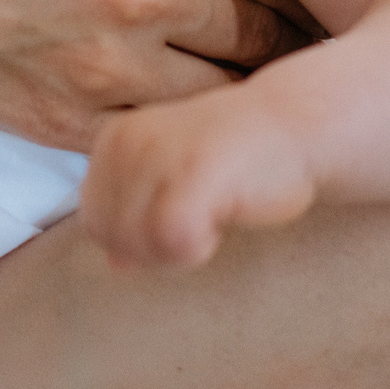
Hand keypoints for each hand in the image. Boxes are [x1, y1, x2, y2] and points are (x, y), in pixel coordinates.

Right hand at [0, 0, 314, 145]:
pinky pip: (162, 140)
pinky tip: (181, 122)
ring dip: (239, 89)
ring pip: (226, 97)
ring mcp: (107, 69)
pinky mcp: (66, 125)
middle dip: (275, 34)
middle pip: (260, 32)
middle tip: (287, 39)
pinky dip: (181, 132)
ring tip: (244, 85)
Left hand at [80, 87, 316, 268]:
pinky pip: (172, 241)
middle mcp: (126, 142)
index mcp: (113, 140)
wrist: (295, 124)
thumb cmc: (236, 158)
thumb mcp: (171, 179)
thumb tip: (114, 264)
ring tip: (212, 218)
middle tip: (200, 226)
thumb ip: (137, 212)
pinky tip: (222, 220)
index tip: (180, 222)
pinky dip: (198, 248)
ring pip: (137, 244)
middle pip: (110, 236)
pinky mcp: (190, 173)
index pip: (94, 221)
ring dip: (178, 252)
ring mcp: (156, 155)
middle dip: (153, 251)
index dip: (134, 243)